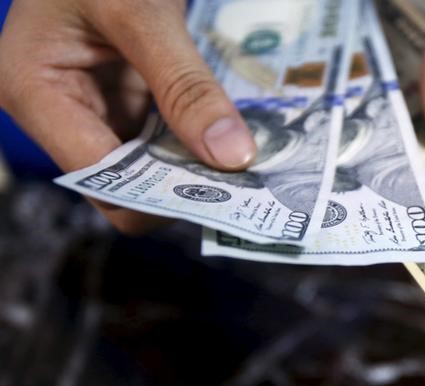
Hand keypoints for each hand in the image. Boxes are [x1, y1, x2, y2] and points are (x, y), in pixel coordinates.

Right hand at [0, 0, 256, 233]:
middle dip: (182, 185)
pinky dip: (194, 140)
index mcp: (35, 91)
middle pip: (124, 182)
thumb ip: (185, 85)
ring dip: (194, 166)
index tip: (225, 194)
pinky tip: (229, 136)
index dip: (161, 194)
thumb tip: (233, 156)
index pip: (100, 179)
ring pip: (148, 165)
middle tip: (247, 183)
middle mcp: (58, 110)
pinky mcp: (120, 98)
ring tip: (247, 163)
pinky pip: (160, 138)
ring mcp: (91, 106)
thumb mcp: (141, 13)